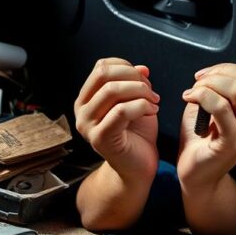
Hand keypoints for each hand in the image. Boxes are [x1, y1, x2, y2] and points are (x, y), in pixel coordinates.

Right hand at [74, 57, 160, 182]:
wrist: (137, 168)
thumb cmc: (136, 135)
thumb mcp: (136, 101)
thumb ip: (135, 84)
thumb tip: (142, 68)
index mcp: (86, 99)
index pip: (101, 67)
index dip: (126, 66)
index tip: (144, 79)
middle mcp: (81, 111)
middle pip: (104, 75)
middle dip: (133, 77)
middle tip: (151, 90)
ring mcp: (88, 126)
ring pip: (113, 91)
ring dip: (141, 91)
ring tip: (154, 101)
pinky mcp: (100, 138)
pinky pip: (121, 111)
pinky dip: (142, 106)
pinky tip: (152, 111)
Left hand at [177, 63, 235, 191]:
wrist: (195, 175)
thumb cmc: (200, 141)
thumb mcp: (211, 108)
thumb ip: (217, 89)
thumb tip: (211, 73)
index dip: (226, 68)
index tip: (204, 76)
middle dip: (216, 75)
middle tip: (196, 85)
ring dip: (208, 85)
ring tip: (192, 93)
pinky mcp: (234, 143)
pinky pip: (221, 107)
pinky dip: (201, 96)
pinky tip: (188, 99)